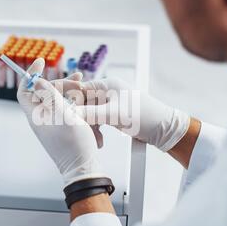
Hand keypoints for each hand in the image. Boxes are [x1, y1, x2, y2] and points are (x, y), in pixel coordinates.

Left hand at [17, 58, 107, 187]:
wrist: (84, 168)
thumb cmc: (73, 145)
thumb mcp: (62, 114)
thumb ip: (49, 95)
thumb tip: (35, 80)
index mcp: (36, 115)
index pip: (25, 90)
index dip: (30, 75)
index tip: (42, 62)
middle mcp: (42, 118)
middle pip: (45, 92)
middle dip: (61, 82)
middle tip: (78, 80)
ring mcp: (54, 123)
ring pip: (59, 100)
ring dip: (71, 92)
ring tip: (85, 88)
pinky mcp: (65, 128)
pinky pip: (68, 110)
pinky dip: (76, 103)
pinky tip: (87, 101)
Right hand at [53, 77, 189, 151]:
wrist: (163, 129)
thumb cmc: (142, 117)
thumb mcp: (112, 115)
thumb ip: (89, 113)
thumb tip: (69, 114)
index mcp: (107, 85)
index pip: (80, 90)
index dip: (71, 102)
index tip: (63, 116)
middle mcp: (107, 91)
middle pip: (83, 102)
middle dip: (80, 117)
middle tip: (77, 131)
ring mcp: (110, 103)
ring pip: (89, 112)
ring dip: (88, 126)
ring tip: (93, 139)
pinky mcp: (114, 114)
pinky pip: (97, 119)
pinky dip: (96, 129)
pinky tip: (98, 140)